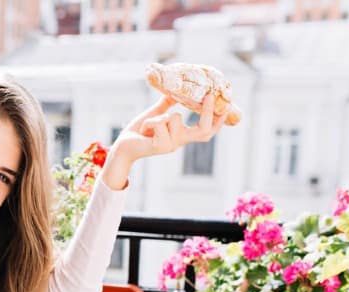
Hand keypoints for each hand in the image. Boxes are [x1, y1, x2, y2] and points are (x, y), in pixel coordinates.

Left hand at [109, 94, 229, 165]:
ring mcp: (171, 146)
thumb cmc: (139, 131)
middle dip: (209, 112)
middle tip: (209, 96)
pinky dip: (151, 121)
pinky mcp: (160, 146)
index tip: (226, 105)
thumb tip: (177, 88)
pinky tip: (144, 130)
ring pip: (175, 118)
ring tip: (148, 125)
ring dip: (159, 116)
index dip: (218, 120)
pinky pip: (162, 123)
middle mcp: (179, 142)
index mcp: (181, 136)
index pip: (206, 131)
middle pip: (203, 130)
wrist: (122, 146)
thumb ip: (168, 104)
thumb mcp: (157, 114)